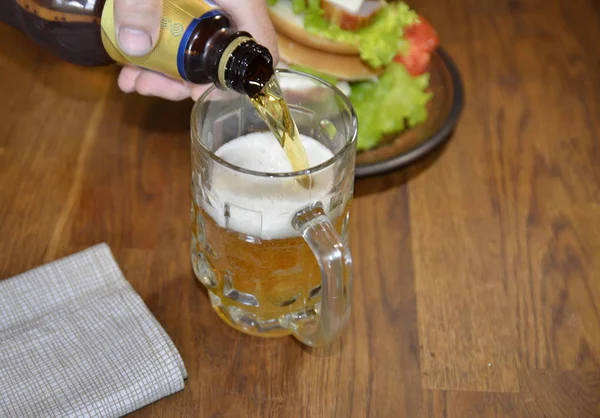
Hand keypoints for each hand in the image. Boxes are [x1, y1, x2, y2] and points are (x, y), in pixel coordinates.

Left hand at [114, 0, 278, 100]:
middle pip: (219, 57)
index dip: (233, 81)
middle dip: (179, 81)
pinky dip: (156, 51)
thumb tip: (135, 47)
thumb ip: (141, 3)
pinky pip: (180, 35)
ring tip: (129, 78)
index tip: (195, 93)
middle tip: (146, 87)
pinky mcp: (185, 3)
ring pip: (196, 50)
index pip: (260, 48)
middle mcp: (230, 4)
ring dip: (162, 71)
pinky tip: (128, 59)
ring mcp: (208, 4)